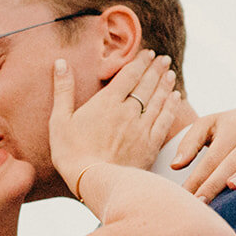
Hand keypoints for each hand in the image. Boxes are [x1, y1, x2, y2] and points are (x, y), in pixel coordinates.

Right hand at [48, 51, 179, 183]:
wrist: (94, 181)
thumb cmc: (72, 153)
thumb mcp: (60, 120)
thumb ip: (63, 90)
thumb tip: (61, 63)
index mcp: (107, 102)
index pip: (129, 75)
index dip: (140, 62)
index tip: (148, 54)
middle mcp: (128, 111)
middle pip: (146, 84)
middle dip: (156, 69)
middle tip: (163, 59)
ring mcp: (141, 128)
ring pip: (158, 100)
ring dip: (165, 84)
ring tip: (170, 73)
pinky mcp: (150, 144)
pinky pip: (165, 120)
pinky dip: (171, 106)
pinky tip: (176, 98)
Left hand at [172, 101, 235, 199]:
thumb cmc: (233, 126)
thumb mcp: (210, 124)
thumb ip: (190, 142)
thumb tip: (175, 165)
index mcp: (230, 128)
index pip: (211, 157)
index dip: (197, 177)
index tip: (185, 196)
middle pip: (231, 161)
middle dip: (215, 183)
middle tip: (200, 203)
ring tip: (232, 186)